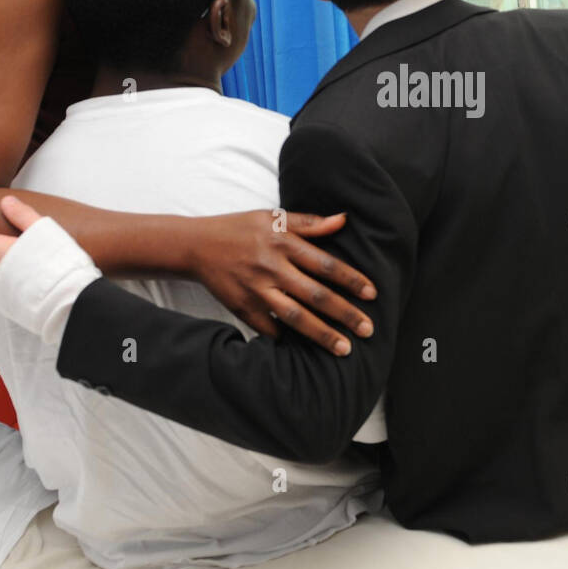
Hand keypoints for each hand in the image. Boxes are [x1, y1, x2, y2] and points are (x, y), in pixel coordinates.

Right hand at [186, 210, 376, 356]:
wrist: (196, 245)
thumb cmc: (240, 228)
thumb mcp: (273, 218)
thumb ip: (309, 223)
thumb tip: (343, 220)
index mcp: (283, 243)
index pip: (325, 264)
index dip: (351, 279)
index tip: (372, 294)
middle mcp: (272, 268)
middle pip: (315, 295)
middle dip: (344, 313)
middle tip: (368, 329)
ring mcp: (256, 290)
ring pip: (295, 317)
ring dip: (321, 334)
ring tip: (344, 349)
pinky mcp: (242, 308)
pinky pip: (268, 329)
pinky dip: (286, 339)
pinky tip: (305, 350)